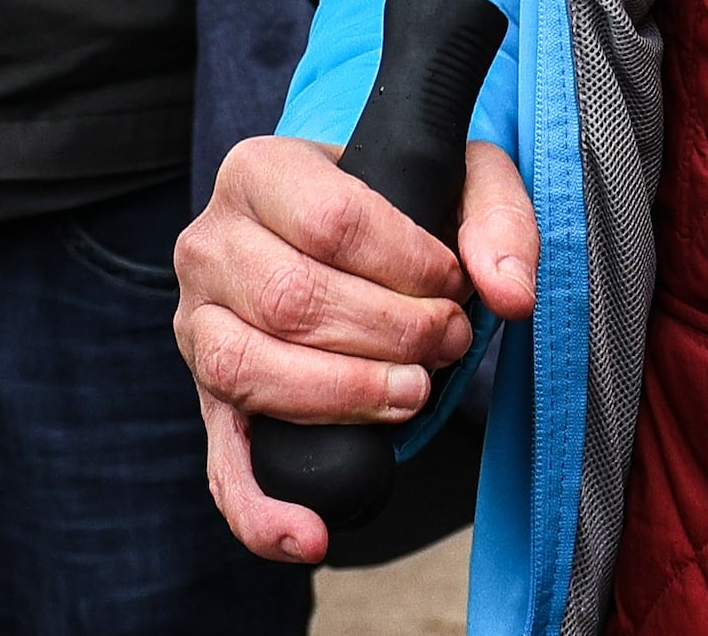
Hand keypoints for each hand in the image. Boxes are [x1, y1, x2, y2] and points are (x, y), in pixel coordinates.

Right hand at [179, 135, 539, 564]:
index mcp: (258, 171)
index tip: (455, 284)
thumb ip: (499, 218)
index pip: (330, 221)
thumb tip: (509, 294)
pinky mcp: (209, 405)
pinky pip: (223, 466)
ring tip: (412, 392)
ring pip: (249, 372)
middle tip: (447, 340)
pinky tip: (311, 536)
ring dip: (345, 397)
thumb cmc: (396, 203)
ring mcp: (198, 328)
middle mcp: (209, 246)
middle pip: (291, 299)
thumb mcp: (458, 177)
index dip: (409, 265)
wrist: (338, 234)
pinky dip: (262, 511)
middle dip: (391, 333)